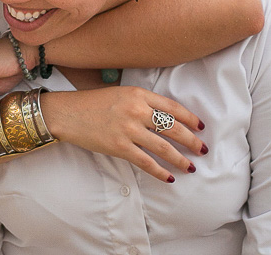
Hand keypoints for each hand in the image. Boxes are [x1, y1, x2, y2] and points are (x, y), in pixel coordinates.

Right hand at [44, 87, 207, 182]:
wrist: (67, 113)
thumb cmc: (92, 102)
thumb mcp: (120, 93)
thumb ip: (142, 101)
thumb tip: (165, 116)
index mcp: (138, 94)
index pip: (173, 107)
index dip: (190, 118)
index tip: (200, 127)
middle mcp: (137, 110)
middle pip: (174, 128)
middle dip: (192, 141)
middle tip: (203, 149)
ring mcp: (128, 129)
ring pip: (164, 147)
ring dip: (180, 159)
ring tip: (190, 166)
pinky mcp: (120, 147)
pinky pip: (146, 162)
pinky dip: (160, 171)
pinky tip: (169, 177)